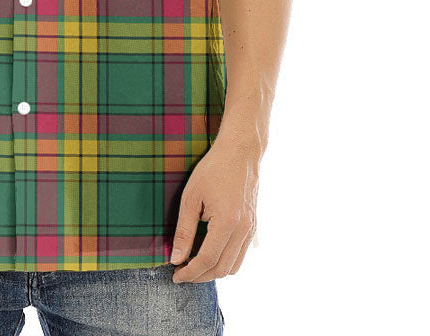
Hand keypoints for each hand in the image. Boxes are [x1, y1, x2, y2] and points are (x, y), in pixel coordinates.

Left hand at [169, 132, 260, 282]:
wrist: (240, 152)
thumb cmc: (213, 170)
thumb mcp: (191, 197)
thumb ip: (184, 230)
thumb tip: (176, 258)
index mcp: (227, 223)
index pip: (207, 260)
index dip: (190, 272)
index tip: (175, 275)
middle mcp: (243, 230)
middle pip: (222, 269)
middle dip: (200, 276)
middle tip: (182, 272)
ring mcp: (251, 229)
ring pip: (234, 266)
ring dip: (214, 271)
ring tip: (194, 265)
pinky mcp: (253, 226)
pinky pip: (241, 254)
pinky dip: (226, 260)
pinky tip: (211, 252)